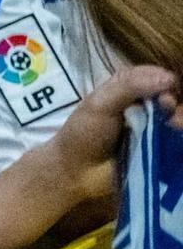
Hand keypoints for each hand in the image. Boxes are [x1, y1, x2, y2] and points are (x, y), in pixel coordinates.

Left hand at [47, 65, 181, 202]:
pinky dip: (180, 138)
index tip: (162, 91)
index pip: (158, 76)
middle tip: (168, 108)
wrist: (77, 172)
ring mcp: (155, 130)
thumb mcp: (101, 103)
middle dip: (174, 102)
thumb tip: (170, 79)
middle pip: (173, 97)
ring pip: (179, 119)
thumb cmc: (84, 134)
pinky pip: (178, 142)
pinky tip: (177, 138)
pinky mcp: (161, 151)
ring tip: (174, 125)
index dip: (165, 81)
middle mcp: (146, 107)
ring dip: (181, 119)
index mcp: (129, 89)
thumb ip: (130, 86)